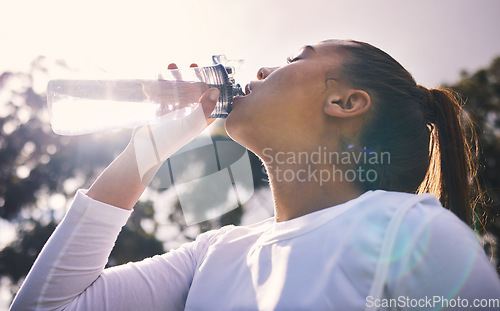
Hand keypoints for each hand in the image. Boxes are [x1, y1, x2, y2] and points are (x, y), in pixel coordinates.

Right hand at [130, 63, 218, 184]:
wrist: (144, 149)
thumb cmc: (170, 140)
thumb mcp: (190, 123)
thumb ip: (204, 108)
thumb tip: (216, 91)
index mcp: (201, 120)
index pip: (212, 103)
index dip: (214, 89)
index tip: (213, 74)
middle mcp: (190, 117)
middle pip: (195, 94)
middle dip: (194, 79)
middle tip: (193, 65)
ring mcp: (175, 115)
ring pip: (179, 93)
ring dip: (177, 79)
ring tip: (173, 65)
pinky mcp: (161, 113)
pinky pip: (163, 96)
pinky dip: (162, 85)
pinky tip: (159, 74)